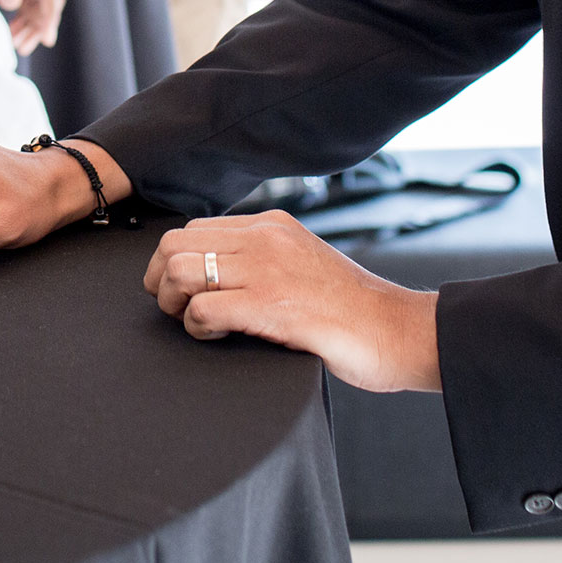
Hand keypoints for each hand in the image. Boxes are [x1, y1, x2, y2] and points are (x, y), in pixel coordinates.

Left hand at [142, 209, 440, 392]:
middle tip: (179, 310)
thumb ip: (264, 258)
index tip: (181, 291)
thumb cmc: (353, 309)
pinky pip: (203, 309)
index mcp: (271, 225)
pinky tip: (219, 337)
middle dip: (162, 281)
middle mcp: (265, 239)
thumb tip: (216, 272)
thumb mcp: (302, 262)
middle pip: (174, 244)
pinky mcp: (272, 307)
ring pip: (180, 272)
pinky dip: (197, 328)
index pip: (193, 229)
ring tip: (198, 324)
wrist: (399, 330)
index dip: (173, 262)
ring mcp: (267, 270)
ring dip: (176, 304)